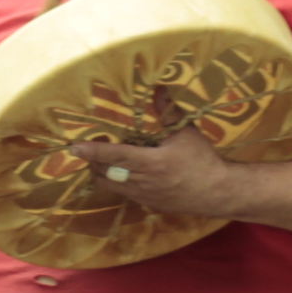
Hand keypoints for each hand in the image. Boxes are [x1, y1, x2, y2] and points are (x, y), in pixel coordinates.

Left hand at [67, 125, 238, 219]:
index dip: (93, 151)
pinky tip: (124, 172)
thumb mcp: (186, 133)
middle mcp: (142, 182)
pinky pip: (122, 193)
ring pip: (110, 185)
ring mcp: (142, 196)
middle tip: (92, 147)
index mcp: (151, 163)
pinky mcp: (146, 204)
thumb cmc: (202, 160)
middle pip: (105, 172)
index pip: (115, 155)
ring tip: (103, 158)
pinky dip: (116, 182)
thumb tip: (159, 88)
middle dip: (94, 161)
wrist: (216, 192)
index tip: (75, 148)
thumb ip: (168, 112)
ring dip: (102, 172)